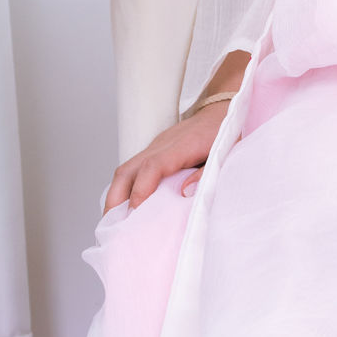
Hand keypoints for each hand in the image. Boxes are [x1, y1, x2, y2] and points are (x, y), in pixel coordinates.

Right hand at [103, 53, 247, 212]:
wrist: (219, 110)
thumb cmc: (224, 133)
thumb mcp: (225, 154)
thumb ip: (206, 174)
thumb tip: (185, 193)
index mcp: (180, 147)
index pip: (152, 166)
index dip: (141, 189)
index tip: (135, 211)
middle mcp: (161, 146)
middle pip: (128, 169)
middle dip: (115, 198)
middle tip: (112, 225)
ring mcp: (154, 148)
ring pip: (125, 170)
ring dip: (115, 195)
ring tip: (113, 221)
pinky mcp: (154, 152)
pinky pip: (132, 169)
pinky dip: (124, 188)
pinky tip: (124, 206)